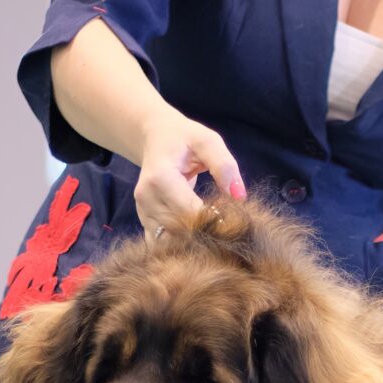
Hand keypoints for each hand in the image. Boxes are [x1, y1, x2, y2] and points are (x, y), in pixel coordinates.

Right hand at [135, 108, 244, 236]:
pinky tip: (197, 237)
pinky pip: (163, 243)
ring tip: (213, 234)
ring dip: (194, 242)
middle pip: (182, 230)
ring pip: (172, 241)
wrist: (155, 137)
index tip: (234, 219)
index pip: (191, 212)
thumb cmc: (185, 138)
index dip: (215, 220)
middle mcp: (147, 199)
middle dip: (207, 233)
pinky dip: (181, 244)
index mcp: (160, 178)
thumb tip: (239, 197)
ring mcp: (143, 212)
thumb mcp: (207, 141)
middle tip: (228, 231)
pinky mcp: (145, 222)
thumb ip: (224, 166)